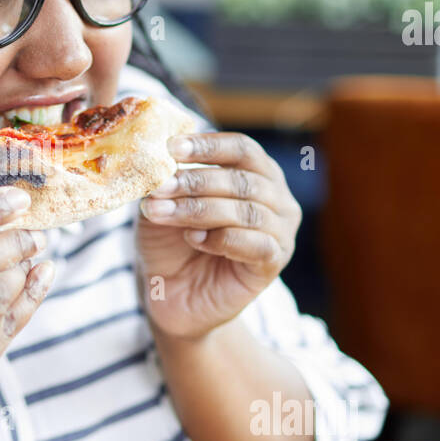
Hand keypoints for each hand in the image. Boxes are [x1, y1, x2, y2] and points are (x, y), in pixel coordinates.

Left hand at [136, 131, 301, 340]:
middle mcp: (276, 197)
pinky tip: (192, 239)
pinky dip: (220, 239)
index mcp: (256, 172)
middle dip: (195, 182)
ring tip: (162, 214)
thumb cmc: (171, 241)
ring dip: (199, 210)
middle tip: (160, 187)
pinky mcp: (275, 262)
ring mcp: (280, 231)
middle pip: (242, 179)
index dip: (208, 146)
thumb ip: (166, 181)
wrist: (173, 294)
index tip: (171, 148)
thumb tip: (159, 161)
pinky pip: (255, 244)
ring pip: (246, 212)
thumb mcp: (162, 204)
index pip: (241, 149)